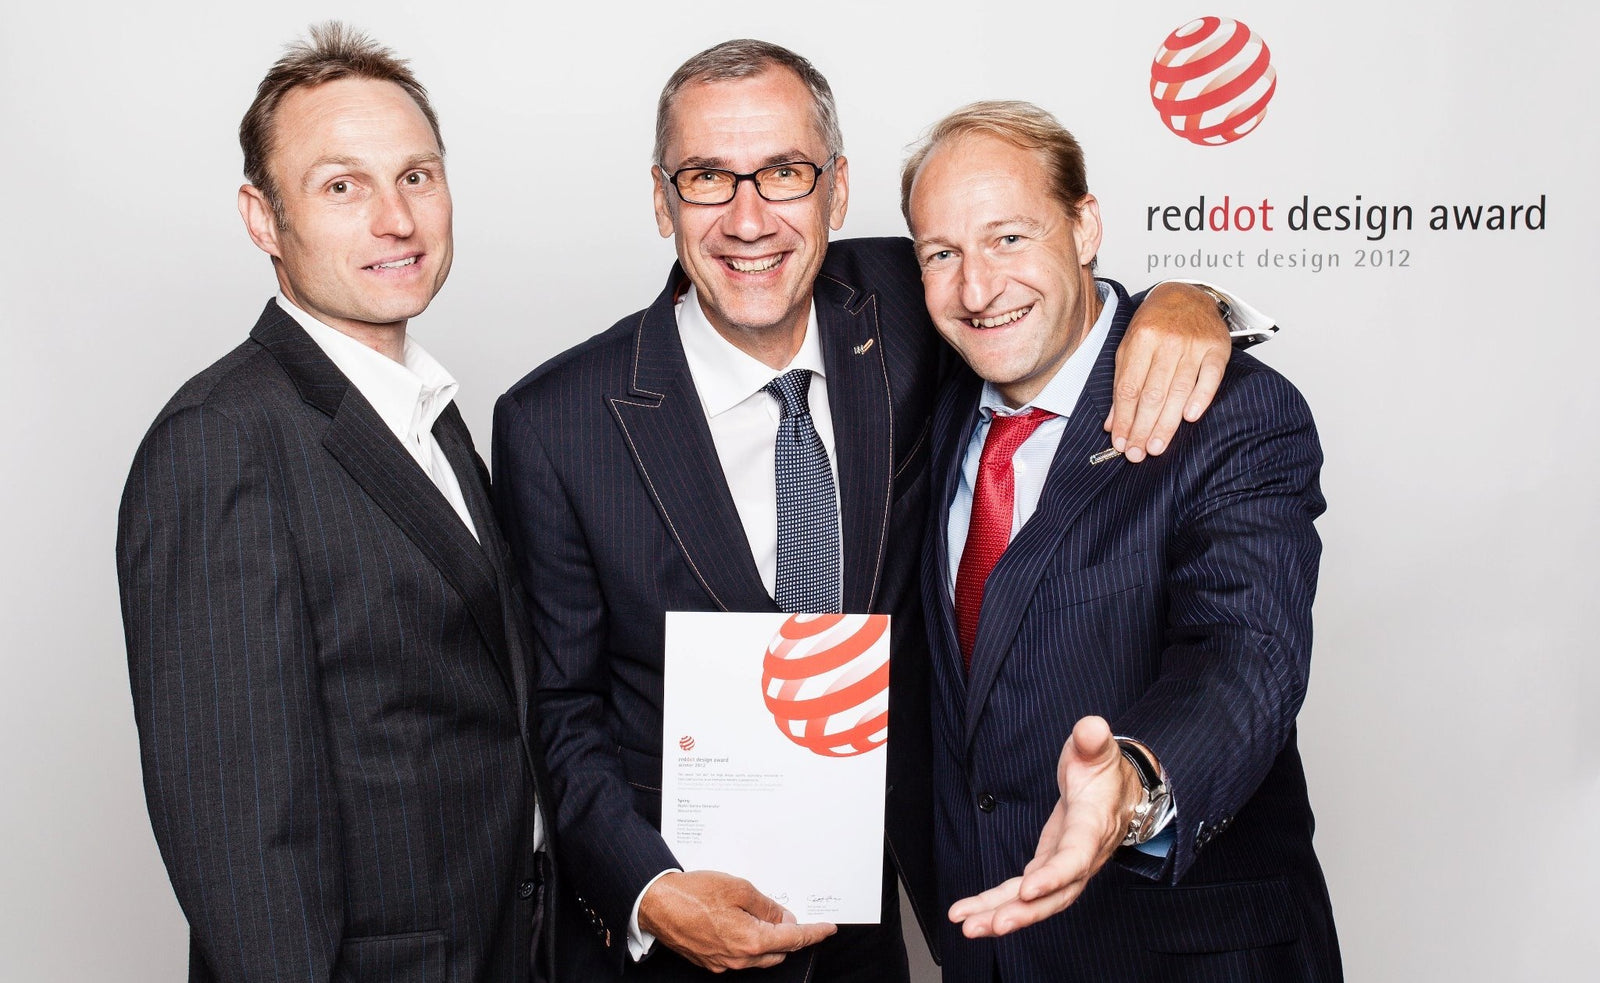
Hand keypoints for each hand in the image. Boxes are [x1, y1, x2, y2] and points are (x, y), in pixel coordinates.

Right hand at [639, 869, 835, 971]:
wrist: (657, 904)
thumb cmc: (693, 894)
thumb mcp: (739, 888)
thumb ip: (766, 906)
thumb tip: (783, 918)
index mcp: (751, 940)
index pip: (793, 939)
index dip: (814, 933)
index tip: (827, 929)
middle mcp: (739, 958)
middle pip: (778, 951)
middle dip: (789, 936)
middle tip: (789, 916)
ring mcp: (724, 963)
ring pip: (759, 957)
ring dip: (768, 941)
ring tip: (763, 917)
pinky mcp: (710, 961)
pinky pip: (740, 957)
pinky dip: (748, 943)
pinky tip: (741, 924)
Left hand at [948, 716, 1140, 937]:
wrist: (1118, 790)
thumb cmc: (1103, 769)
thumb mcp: (1099, 749)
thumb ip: (1094, 741)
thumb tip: (1090, 728)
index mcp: (1094, 826)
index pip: (1076, 856)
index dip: (1055, 875)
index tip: (1028, 889)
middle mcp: (1082, 856)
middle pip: (1056, 894)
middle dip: (1023, 913)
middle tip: (989, 926)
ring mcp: (1065, 867)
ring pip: (1037, 901)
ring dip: (1002, 916)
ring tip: (968, 927)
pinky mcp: (1048, 868)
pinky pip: (1022, 893)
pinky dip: (996, 903)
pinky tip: (971, 914)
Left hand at [1105, 282, 1230, 461]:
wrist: (1187, 294)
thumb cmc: (1155, 323)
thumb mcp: (1129, 347)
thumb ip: (1121, 383)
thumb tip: (1112, 422)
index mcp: (1141, 339)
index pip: (1129, 387)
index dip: (1123, 418)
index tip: (1120, 441)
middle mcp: (1167, 341)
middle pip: (1152, 393)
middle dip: (1142, 428)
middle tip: (1136, 453)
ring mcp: (1194, 344)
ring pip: (1178, 391)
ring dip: (1166, 423)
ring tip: (1155, 446)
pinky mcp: (1217, 348)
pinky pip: (1210, 377)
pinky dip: (1200, 398)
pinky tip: (1189, 418)